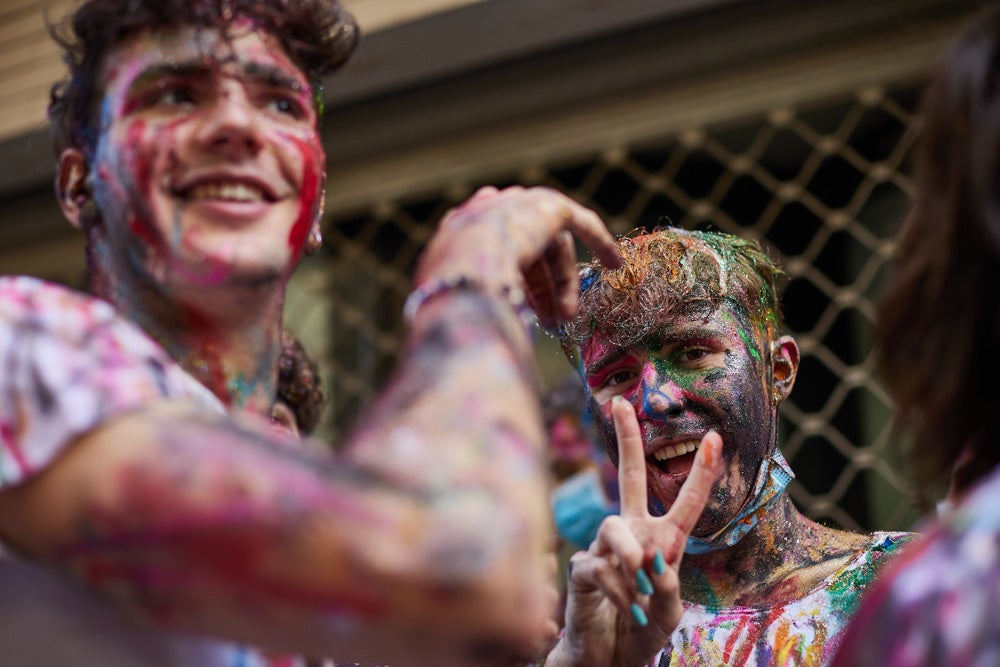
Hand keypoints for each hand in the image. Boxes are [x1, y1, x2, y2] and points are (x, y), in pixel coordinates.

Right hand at [416, 186, 621, 326]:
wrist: (464, 262)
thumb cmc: (453, 290)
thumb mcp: (457, 301)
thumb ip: (479, 302)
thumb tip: (495, 332)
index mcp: (459, 231)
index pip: (494, 251)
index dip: (513, 281)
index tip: (522, 306)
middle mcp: (488, 213)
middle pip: (526, 251)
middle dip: (540, 290)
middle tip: (549, 322)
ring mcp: (519, 206)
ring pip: (550, 247)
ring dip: (562, 283)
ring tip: (568, 317)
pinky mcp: (548, 206)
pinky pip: (580, 223)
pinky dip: (598, 242)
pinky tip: (614, 264)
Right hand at [555, 398, 721, 666]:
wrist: (608, 659)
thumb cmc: (642, 632)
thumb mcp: (668, 614)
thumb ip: (666, 588)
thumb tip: (649, 560)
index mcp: (663, 540)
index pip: (685, 500)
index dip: (701, 471)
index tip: (716, 437)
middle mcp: (632, 534)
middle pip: (629, 475)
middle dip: (626, 437)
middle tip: (620, 402)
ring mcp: (604, 548)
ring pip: (613, 526)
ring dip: (631, 555)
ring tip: (640, 584)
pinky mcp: (582, 568)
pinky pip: (599, 566)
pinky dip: (619, 590)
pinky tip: (627, 608)